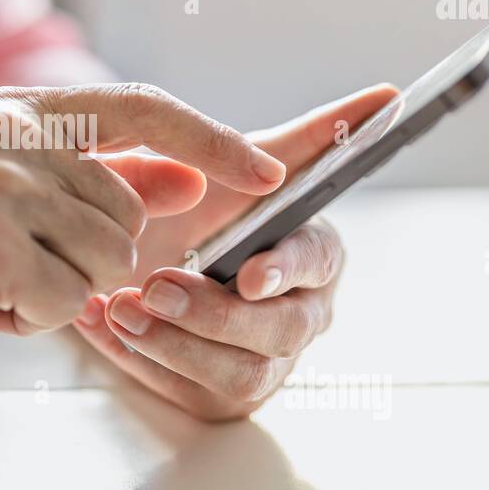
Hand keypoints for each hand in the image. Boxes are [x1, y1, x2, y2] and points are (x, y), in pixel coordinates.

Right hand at [0, 83, 286, 397]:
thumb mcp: (22, 212)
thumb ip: (103, 187)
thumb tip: (190, 180)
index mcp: (19, 111)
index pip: (143, 107)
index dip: (212, 140)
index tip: (269, 172)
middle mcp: (9, 131)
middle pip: (131, 211)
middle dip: (90, 263)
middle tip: (13, 269)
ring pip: (110, 259)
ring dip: (61, 293)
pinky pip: (70, 299)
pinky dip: (31, 320)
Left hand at [70, 84, 398, 420]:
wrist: (138, 244)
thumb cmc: (207, 201)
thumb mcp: (247, 160)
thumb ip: (313, 133)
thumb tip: (388, 95)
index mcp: (316, 254)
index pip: (316, 264)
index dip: (285, 269)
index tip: (248, 274)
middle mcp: (299, 315)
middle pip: (278, 332)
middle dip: (215, 314)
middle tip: (154, 286)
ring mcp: (263, 361)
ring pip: (238, 374)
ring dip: (174, 344)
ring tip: (118, 308)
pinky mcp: (218, 394)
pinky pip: (185, 392)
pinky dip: (139, 360)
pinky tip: (100, 324)